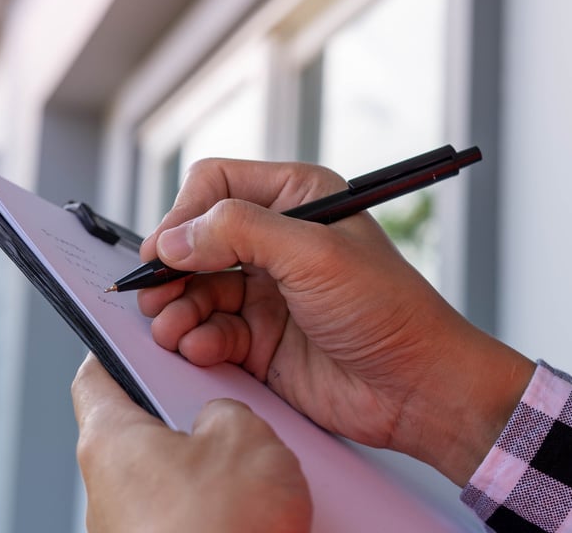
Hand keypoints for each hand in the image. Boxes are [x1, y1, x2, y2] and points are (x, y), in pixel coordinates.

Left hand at [72, 354, 310, 532]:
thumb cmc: (221, 527)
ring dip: (211, 469)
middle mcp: (106, 489)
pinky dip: (219, 509)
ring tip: (258, 468)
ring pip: (170, 478)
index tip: (137, 337)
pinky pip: (188, 517)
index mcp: (110, 440)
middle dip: (188, 416)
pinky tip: (257, 511)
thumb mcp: (245, 435)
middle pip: (141, 430)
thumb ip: (227, 411)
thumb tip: (221, 421)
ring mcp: (128, 531)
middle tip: (228, 405)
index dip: (119, 350)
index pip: (95, 377)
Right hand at [137, 158, 533, 484]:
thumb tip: (174, 238)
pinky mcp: (260, 340)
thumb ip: (240, 233)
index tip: (165, 250)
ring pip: (195, 289)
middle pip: (195, 240)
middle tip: (154, 293)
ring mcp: (267, 292)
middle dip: (171, 267)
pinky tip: (201, 349)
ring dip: (176, 308)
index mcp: (297, 198)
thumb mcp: (314, 254)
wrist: (418, 387)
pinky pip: (209, 331)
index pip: (217, 185)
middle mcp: (278, 240)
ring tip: (173, 328)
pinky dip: (195, 340)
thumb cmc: (387, 309)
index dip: (184, 214)